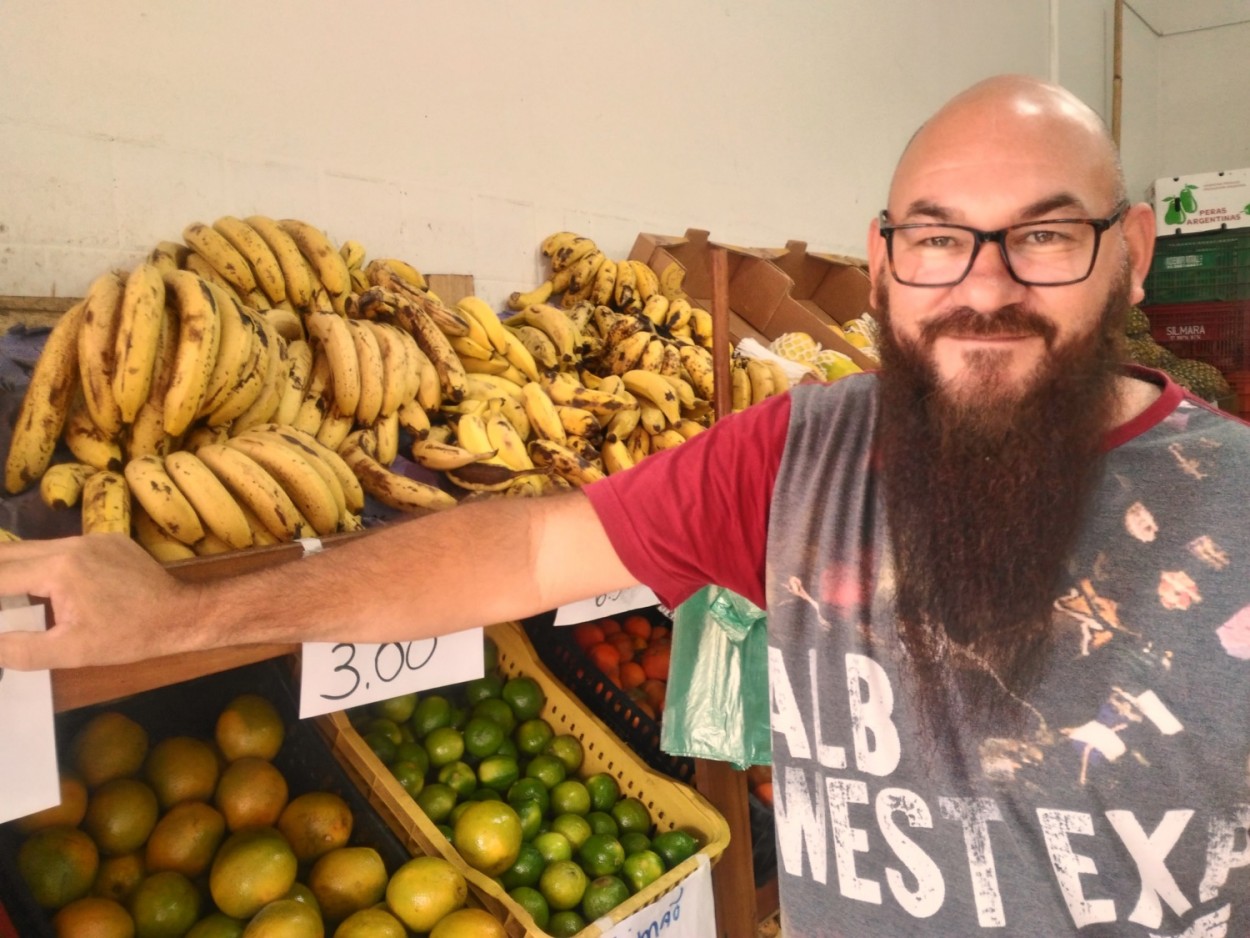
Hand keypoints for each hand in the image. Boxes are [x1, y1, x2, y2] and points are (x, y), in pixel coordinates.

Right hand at [0, 534, 196, 669]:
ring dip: (12, 568)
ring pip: (33, 548)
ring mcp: (91, 538)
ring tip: (8, 596)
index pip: (0, 575)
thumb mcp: (72, 651)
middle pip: (8, 554)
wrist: (182, 614)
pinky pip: (60, 547)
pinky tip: (38, 584)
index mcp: (58, 569)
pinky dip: (40, 563)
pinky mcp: (107, 540)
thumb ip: (21, 649)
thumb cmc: (130, 635)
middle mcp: (71, 544)